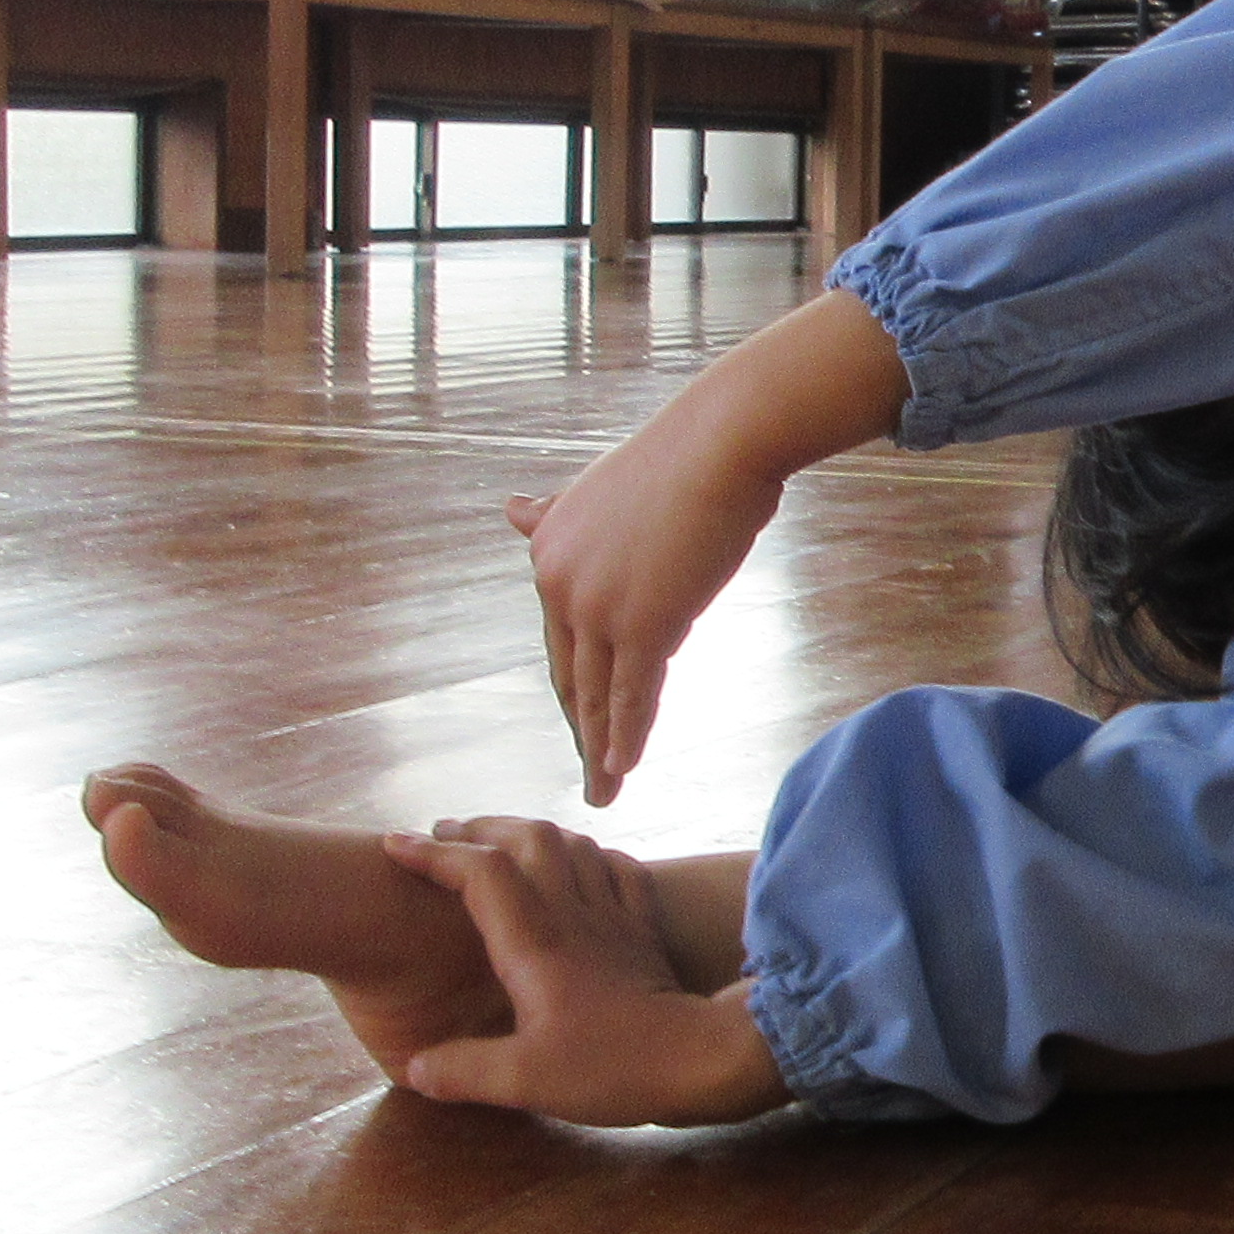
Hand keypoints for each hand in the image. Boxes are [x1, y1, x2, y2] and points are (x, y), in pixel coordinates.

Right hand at [378, 820, 781, 1124]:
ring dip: (533, 832)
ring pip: (574, 846)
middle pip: (528, 839)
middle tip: (445, 834)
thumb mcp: (525, 1080)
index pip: (480, 873)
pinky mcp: (645, 933)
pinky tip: (584, 866)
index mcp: (535, 943)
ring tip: (504, 842)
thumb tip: (415, 1067)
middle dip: (481, 827)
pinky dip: (593, 857)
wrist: (703, 1060)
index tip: (395, 843)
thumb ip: (464, 1071)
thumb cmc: (614, 1068)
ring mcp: (615, 918)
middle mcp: (574, 916)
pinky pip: (621, 872)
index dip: (434, 854)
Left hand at [511, 288, 906, 802]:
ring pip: (598, 694)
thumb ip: (557, 516)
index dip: (576, 690)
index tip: (583, 727)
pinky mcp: (644, 622)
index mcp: (548, 552)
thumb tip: (510, 509)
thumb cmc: (681, 459)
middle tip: (587, 777)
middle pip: (571, 677)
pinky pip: (632, 693)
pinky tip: (623, 769)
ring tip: (603, 792)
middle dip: (581, 733)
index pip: (562, 640)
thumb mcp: (599, 490)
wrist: (722, 441)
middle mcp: (558, 583)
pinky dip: (627, 737)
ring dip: (601, 752)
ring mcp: (598, 606)